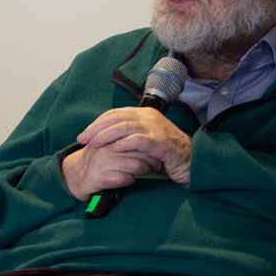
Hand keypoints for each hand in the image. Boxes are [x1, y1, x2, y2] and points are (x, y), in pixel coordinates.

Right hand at [61, 143, 161, 201]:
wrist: (75, 176)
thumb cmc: (98, 160)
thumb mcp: (109, 143)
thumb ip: (125, 137)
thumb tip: (149, 135)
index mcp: (107, 136)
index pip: (135, 134)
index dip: (150, 144)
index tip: (156, 151)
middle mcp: (104, 147)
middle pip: (139, 149)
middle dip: (152, 159)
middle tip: (156, 165)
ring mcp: (101, 162)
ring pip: (135, 164)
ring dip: (144, 170)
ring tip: (143, 172)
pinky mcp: (99, 178)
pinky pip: (124, 178)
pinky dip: (130, 180)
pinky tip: (128, 179)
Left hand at [70, 107, 192, 194]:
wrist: (192, 161)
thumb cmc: (166, 153)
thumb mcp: (146, 140)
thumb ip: (130, 135)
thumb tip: (105, 136)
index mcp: (144, 114)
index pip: (115, 114)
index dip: (97, 123)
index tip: (84, 134)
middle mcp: (150, 118)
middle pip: (117, 118)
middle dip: (96, 128)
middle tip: (82, 139)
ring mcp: (156, 129)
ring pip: (125, 127)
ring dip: (106, 135)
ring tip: (94, 144)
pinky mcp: (162, 143)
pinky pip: (139, 141)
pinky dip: (124, 144)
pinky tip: (113, 150)